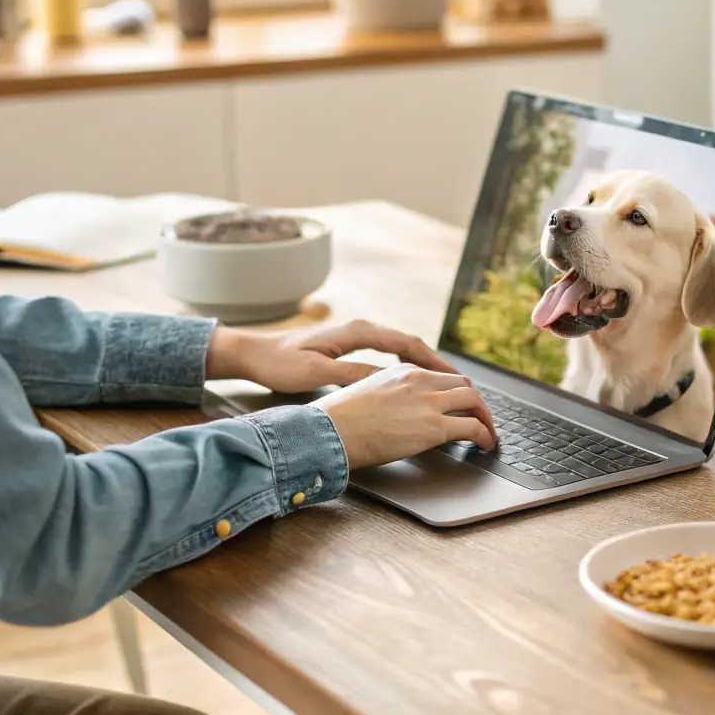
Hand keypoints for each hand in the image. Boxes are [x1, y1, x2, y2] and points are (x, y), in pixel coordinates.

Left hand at [205, 319, 458, 392]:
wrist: (254, 353)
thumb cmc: (281, 363)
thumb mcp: (316, 372)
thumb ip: (352, 373)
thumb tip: (387, 379)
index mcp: (357, 332)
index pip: (406, 344)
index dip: (433, 361)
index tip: (453, 378)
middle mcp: (361, 329)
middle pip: (410, 344)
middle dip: (437, 363)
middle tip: (461, 385)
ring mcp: (355, 336)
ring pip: (401, 348)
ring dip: (423, 364)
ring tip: (444, 384)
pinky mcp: (348, 346)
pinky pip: (388, 353)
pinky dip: (406, 365)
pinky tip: (411, 381)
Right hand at [314, 364, 497, 468]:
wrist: (331, 432)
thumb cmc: (339, 420)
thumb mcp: (369, 392)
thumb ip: (392, 396)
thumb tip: (403, 412)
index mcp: (404, 372)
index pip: (443, 376)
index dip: (457, 392)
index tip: (461, 403)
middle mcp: (421, 382)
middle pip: (464, 385)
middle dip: (475, 403)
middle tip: (479, 418)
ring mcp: (429, 403)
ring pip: (474, 402)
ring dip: (485, 418)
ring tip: (487, 433)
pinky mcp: (434, 428)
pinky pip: (473, 428)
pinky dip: (485, 436)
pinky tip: (485, 445)